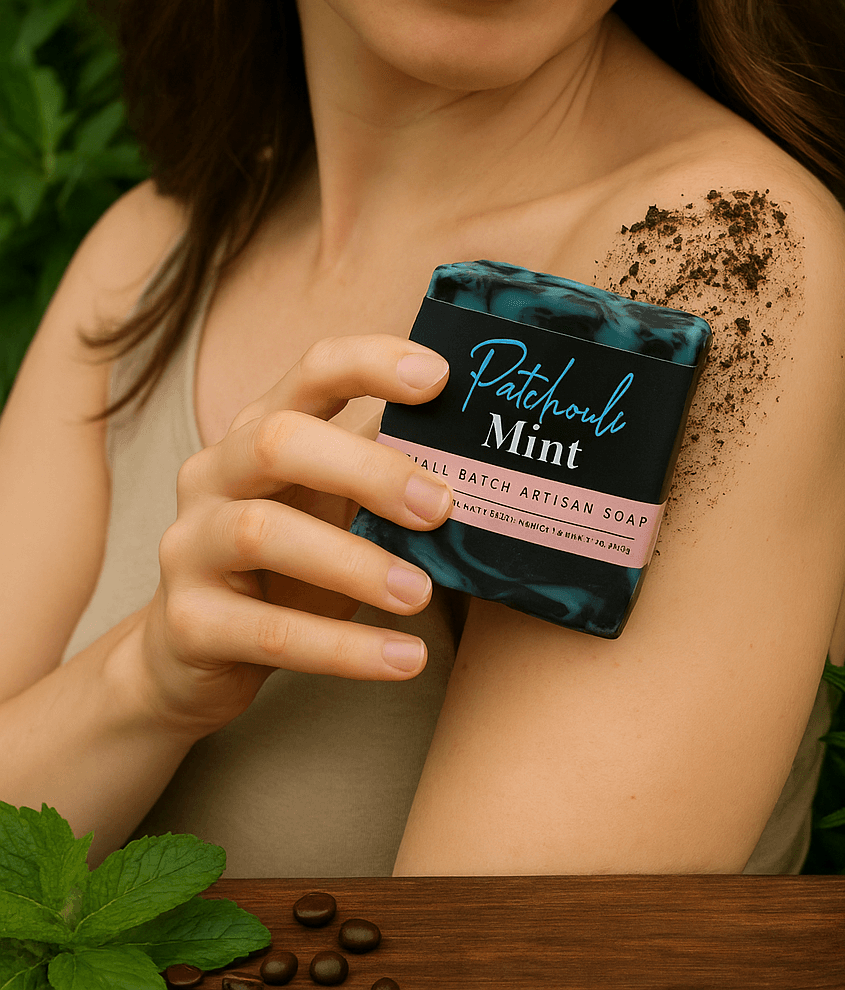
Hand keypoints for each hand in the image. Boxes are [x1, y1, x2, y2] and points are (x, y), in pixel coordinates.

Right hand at [133, 336, 452, 733]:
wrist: (191, 656)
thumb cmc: (285, 567)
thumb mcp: (333, 508)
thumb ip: (385, 473)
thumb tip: (478, 453)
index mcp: (258, 430)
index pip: (312, 371)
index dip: (372, 363)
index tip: (441, 376)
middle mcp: (214, 474)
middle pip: (279, 440)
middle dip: (367, 469)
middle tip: (440, 507)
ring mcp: (192, 546)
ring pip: (262, 534)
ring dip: (354, 564)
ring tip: (421, 594)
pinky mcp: (188, 623)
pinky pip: (270, 631)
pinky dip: (344, 648)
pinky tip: (403, 659)